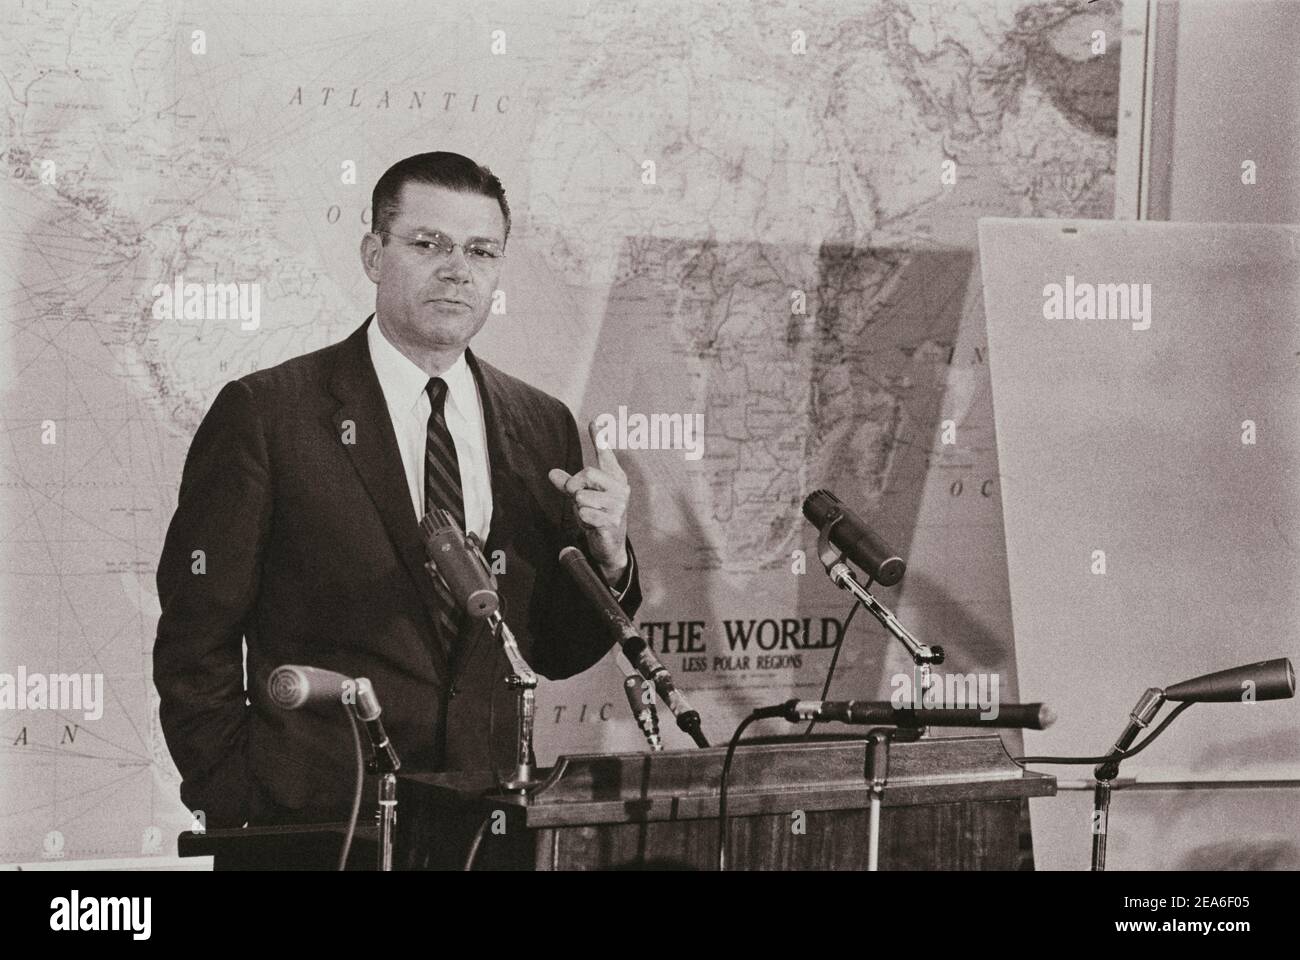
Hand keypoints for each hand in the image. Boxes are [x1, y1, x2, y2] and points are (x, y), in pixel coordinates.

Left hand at [548, 420, 630, 584]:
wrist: (609, 545)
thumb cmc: (596, 516)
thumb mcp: (581, 497)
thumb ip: (568, 484)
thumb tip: (551, 473)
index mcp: (615, 478)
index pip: (606, 455)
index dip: (600, 438)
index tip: (595, 421)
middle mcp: (620, 489)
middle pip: (587, 473)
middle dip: (574, 486)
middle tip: (576, 498)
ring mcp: (618, 506)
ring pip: (582, 496)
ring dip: (579, 508)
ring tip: (589, 515)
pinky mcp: (612, 522)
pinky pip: (584, 513)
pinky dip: (583, 520)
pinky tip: (592, 525)